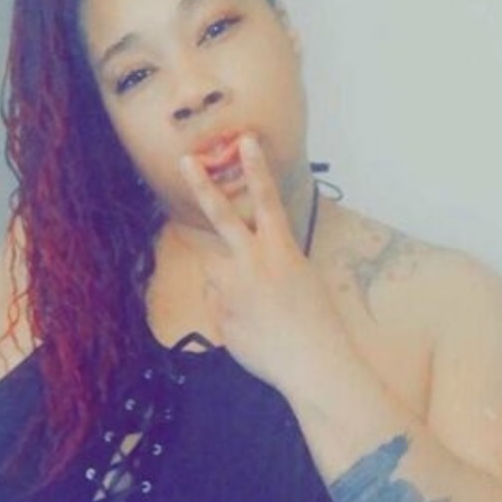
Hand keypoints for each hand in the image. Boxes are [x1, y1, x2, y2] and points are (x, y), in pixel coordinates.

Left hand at [178, 134, 341, 394]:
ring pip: (215, 274)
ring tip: (258, 311)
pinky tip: (253, 330)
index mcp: (280, 249)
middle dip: (202, 185)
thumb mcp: (300, 281)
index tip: (245, 140)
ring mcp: (232, 286)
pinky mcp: (219, 312)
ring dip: (229, 287)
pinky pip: (217, 307)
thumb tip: (237, 275)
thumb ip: (268, 267)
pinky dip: (229, 316)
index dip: (256, 167)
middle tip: (185, 161)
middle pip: (221, 215)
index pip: (266, 199)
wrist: (311, 361)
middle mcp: (252, 260)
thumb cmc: (316, 324)